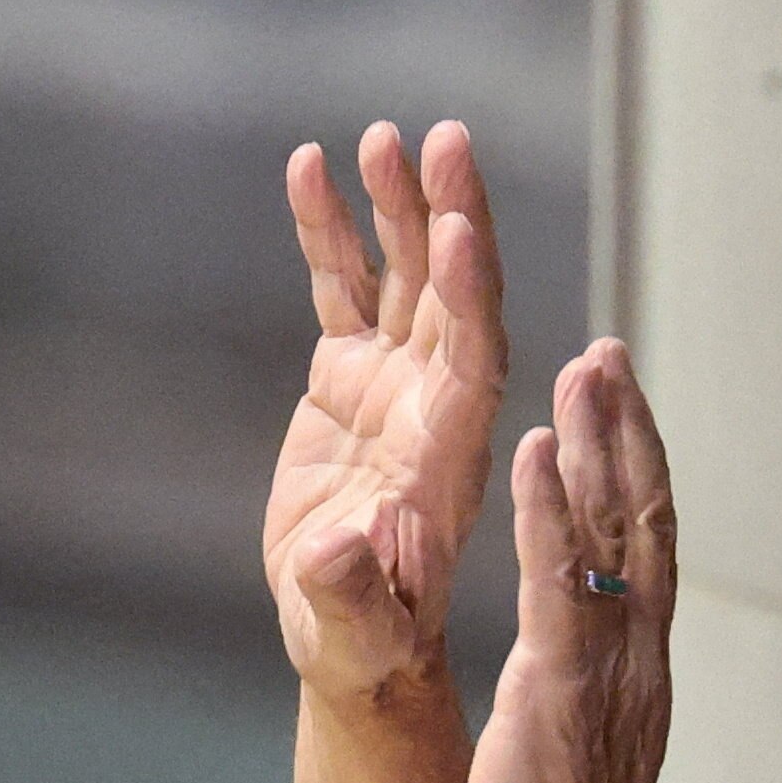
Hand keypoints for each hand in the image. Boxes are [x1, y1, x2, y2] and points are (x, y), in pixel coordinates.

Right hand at [264, 121, 506, 706]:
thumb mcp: (358, 632)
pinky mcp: (347, 381)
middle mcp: (431, 404)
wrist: (353, 639)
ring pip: (403, 275)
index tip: (461, 231)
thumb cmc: (366, 645)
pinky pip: (344, 288)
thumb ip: (351, 590)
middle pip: (451, 295)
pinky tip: (309, 167)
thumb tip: (338, 546)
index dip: (469, 297)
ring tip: (383, 137)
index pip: (472, 360)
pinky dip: (330, 231)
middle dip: (450, 219)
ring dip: (396, 206)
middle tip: (445, 142)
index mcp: (447, 457)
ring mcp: (392, 384)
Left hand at [460, 342, 681, 782]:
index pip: (649, 551)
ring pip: (612, 532)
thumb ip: (588, 701)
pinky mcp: (555, 685)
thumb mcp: (582, 756)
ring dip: (596, 441)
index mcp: (640, 670)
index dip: (639, 473)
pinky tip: (536, 447)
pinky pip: (557, 579)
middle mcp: (637, 655)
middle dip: (626, 430)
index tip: (622, 409)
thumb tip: (584, 674)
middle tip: (608, 354)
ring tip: (583, 366)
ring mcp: (603, 667)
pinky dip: (549, 508)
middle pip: (645, 518)